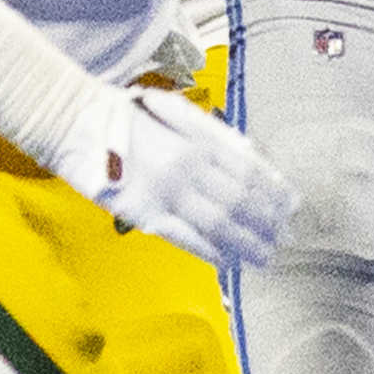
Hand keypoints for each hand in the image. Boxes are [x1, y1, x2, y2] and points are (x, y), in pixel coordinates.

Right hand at [69, 87, 301, 272]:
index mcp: (202, 141)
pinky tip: (228, 261)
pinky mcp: (145, 212)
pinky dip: (210, 250)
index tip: (294, 206)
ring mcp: (169, 192)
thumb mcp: (180, 112)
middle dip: (268, 222)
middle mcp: (192, 168)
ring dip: (247, 242)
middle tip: (288, 238)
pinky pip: (186, 237)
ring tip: (267, 256)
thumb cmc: (131, 115)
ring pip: (220, 223)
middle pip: (242, 201)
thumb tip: (250, 153)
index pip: (251, 172)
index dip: (275, 192)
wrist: (79, 122)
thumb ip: (215, 135)